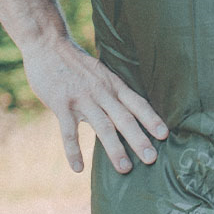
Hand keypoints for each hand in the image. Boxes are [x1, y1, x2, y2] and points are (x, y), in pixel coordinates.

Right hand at [22, 37, 168, 173]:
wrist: (48, 45)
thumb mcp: (101, 73)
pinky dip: (73, 151)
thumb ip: (112, 91)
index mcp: (113, 85)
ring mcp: (81, 99)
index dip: (152, 119)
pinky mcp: (61, 104)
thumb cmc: (76, 63)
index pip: (137, 103)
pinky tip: (78, 168)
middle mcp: (101, 92)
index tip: (165, 135)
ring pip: (102, 127)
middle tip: (152, 159)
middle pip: (124, 118)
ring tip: (124, 169)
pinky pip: (69, 132)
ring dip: (114, 149)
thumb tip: (129, 111)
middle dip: (139, 139)